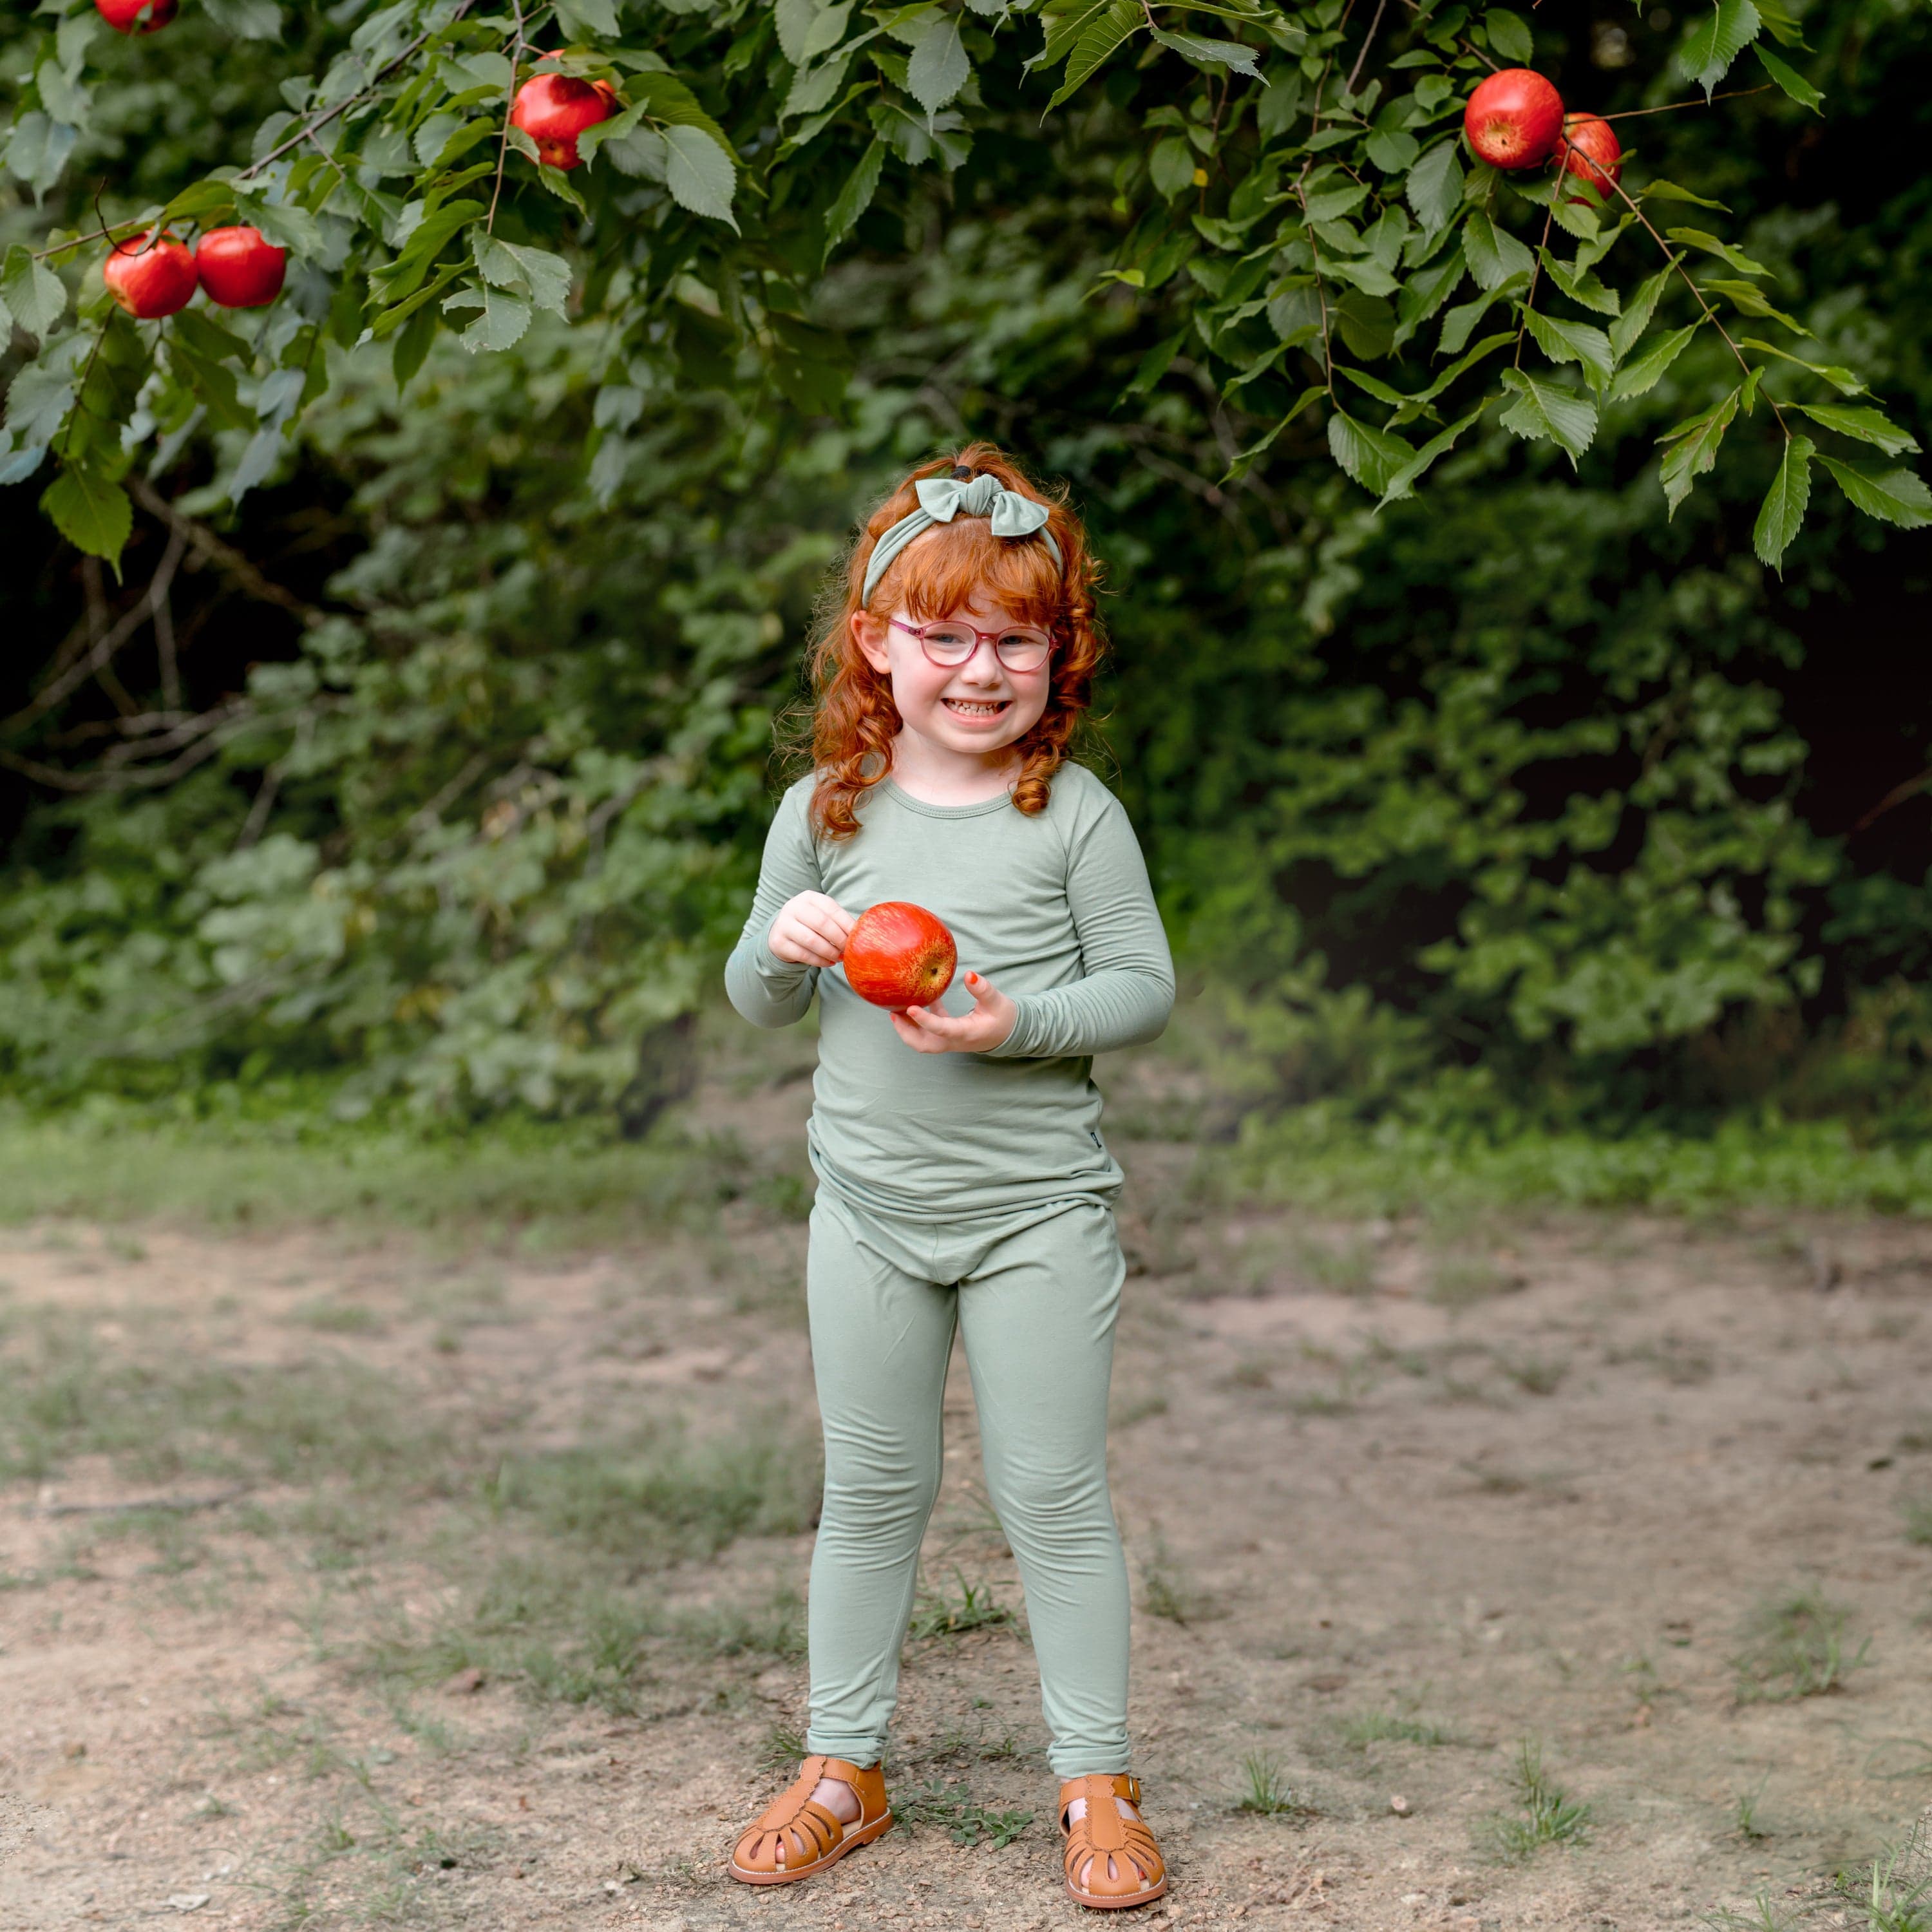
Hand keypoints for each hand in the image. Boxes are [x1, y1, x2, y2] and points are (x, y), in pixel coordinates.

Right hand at [767, 891, 853, 967]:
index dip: (847, 923)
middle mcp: (794, 907)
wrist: (781, 933)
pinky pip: (803, 954)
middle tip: (848, 949)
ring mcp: (783, 924)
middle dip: (839, 938)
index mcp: (809, 897)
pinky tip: (829, 963)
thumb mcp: (822, 916)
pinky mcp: (778, 942)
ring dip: (829, 951)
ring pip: (811, 940)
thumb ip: (838, 921)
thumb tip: (860, 934)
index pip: (831, 908)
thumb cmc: (810, 925)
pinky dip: (819, 961)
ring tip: (839, 957)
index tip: (858, 936)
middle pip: (822, 923)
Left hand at [889, 970, 1017, 1054]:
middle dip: (905, 1031)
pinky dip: (919, 1019)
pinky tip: (917, 999)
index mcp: (966, 1033)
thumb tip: (969, 975)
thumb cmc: (1003, 1018)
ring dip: (908, 1028)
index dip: (925, 1020)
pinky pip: (928, 1031)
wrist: (1008, 1034)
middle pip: (924, 1044)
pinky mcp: (947, 1035)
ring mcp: (949, 1040)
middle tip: (893, 1013)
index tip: (910, 1008)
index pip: (942, 1029)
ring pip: (922, 1041)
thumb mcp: (997, 1001)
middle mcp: (954, 1040)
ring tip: (895, 1009)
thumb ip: (982, 989)